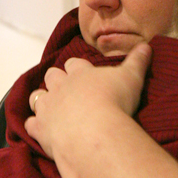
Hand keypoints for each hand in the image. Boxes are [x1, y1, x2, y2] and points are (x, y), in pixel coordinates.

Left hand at [24, 43, 152, 158]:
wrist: (96, 131)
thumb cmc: (115, 101)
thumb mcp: (132, 77)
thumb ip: (138, 61)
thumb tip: (146, 45)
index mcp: (80, 72)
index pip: (74, 63)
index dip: (77, 67)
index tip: (81, 71)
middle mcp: (60, 86)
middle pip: (52, 76)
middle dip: (56, 80)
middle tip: (66, 89)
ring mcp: (48, 107)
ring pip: (37, 97)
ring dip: (42, 100)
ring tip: (51, 107)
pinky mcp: (41, 129)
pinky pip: (31, 124)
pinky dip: (35, 126)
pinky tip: (42, 130)